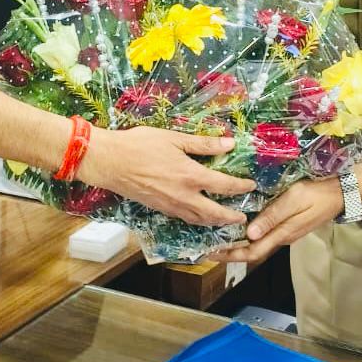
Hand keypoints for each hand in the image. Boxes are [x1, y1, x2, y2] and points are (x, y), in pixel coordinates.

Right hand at [79, 127, 255, 226]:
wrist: (110, 162)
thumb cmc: (139, 145)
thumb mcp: (173, 139)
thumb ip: (202, 144)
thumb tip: (229, 144)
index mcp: (191, 176)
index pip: (224, 185)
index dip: (240, 187)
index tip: (251, 185)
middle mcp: (184, 196)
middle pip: (215, 213)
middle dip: (232, 217)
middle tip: (244, 218)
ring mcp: (171, 206)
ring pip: (200, 220)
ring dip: (216, 223)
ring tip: (226, 222)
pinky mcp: (160, 209)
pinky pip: (185, 220)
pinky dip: (198, 222)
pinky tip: (199, 218)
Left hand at [220, 179, 344, 262]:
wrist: (338, 193)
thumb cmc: (314, 194)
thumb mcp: (292, 201)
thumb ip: (272, 217)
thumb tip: (249, 235)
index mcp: (281, 234)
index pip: (252, 252)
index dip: (231, 256)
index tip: (211, 253)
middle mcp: (281, 237)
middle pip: (252, 251)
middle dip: (230, 252)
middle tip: (209, 247)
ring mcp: (285, 232)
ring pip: (257, 243)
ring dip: (239, 243)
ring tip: (219, 236)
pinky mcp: (288, 225)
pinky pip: (264, 234)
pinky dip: (249, 233)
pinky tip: (241, 224)